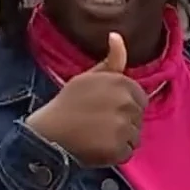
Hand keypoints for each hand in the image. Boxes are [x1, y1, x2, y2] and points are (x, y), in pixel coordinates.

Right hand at [23, 32, 146, 166]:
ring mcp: (123, 127)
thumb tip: (117, 35)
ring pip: (135, 136)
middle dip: (125, 122)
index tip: (106, 109)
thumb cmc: (69, 103)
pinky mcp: (118, 148)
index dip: (124, 106)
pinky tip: (98, 147)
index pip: (140, 98)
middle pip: (139, 117)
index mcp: (121, 83)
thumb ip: (111, 60)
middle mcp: (125, 103)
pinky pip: (128, 152)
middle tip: (100, 123)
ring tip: (98, 135)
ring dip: (121, 139)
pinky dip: (116, 154)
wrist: (48, 131)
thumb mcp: (89, 77)